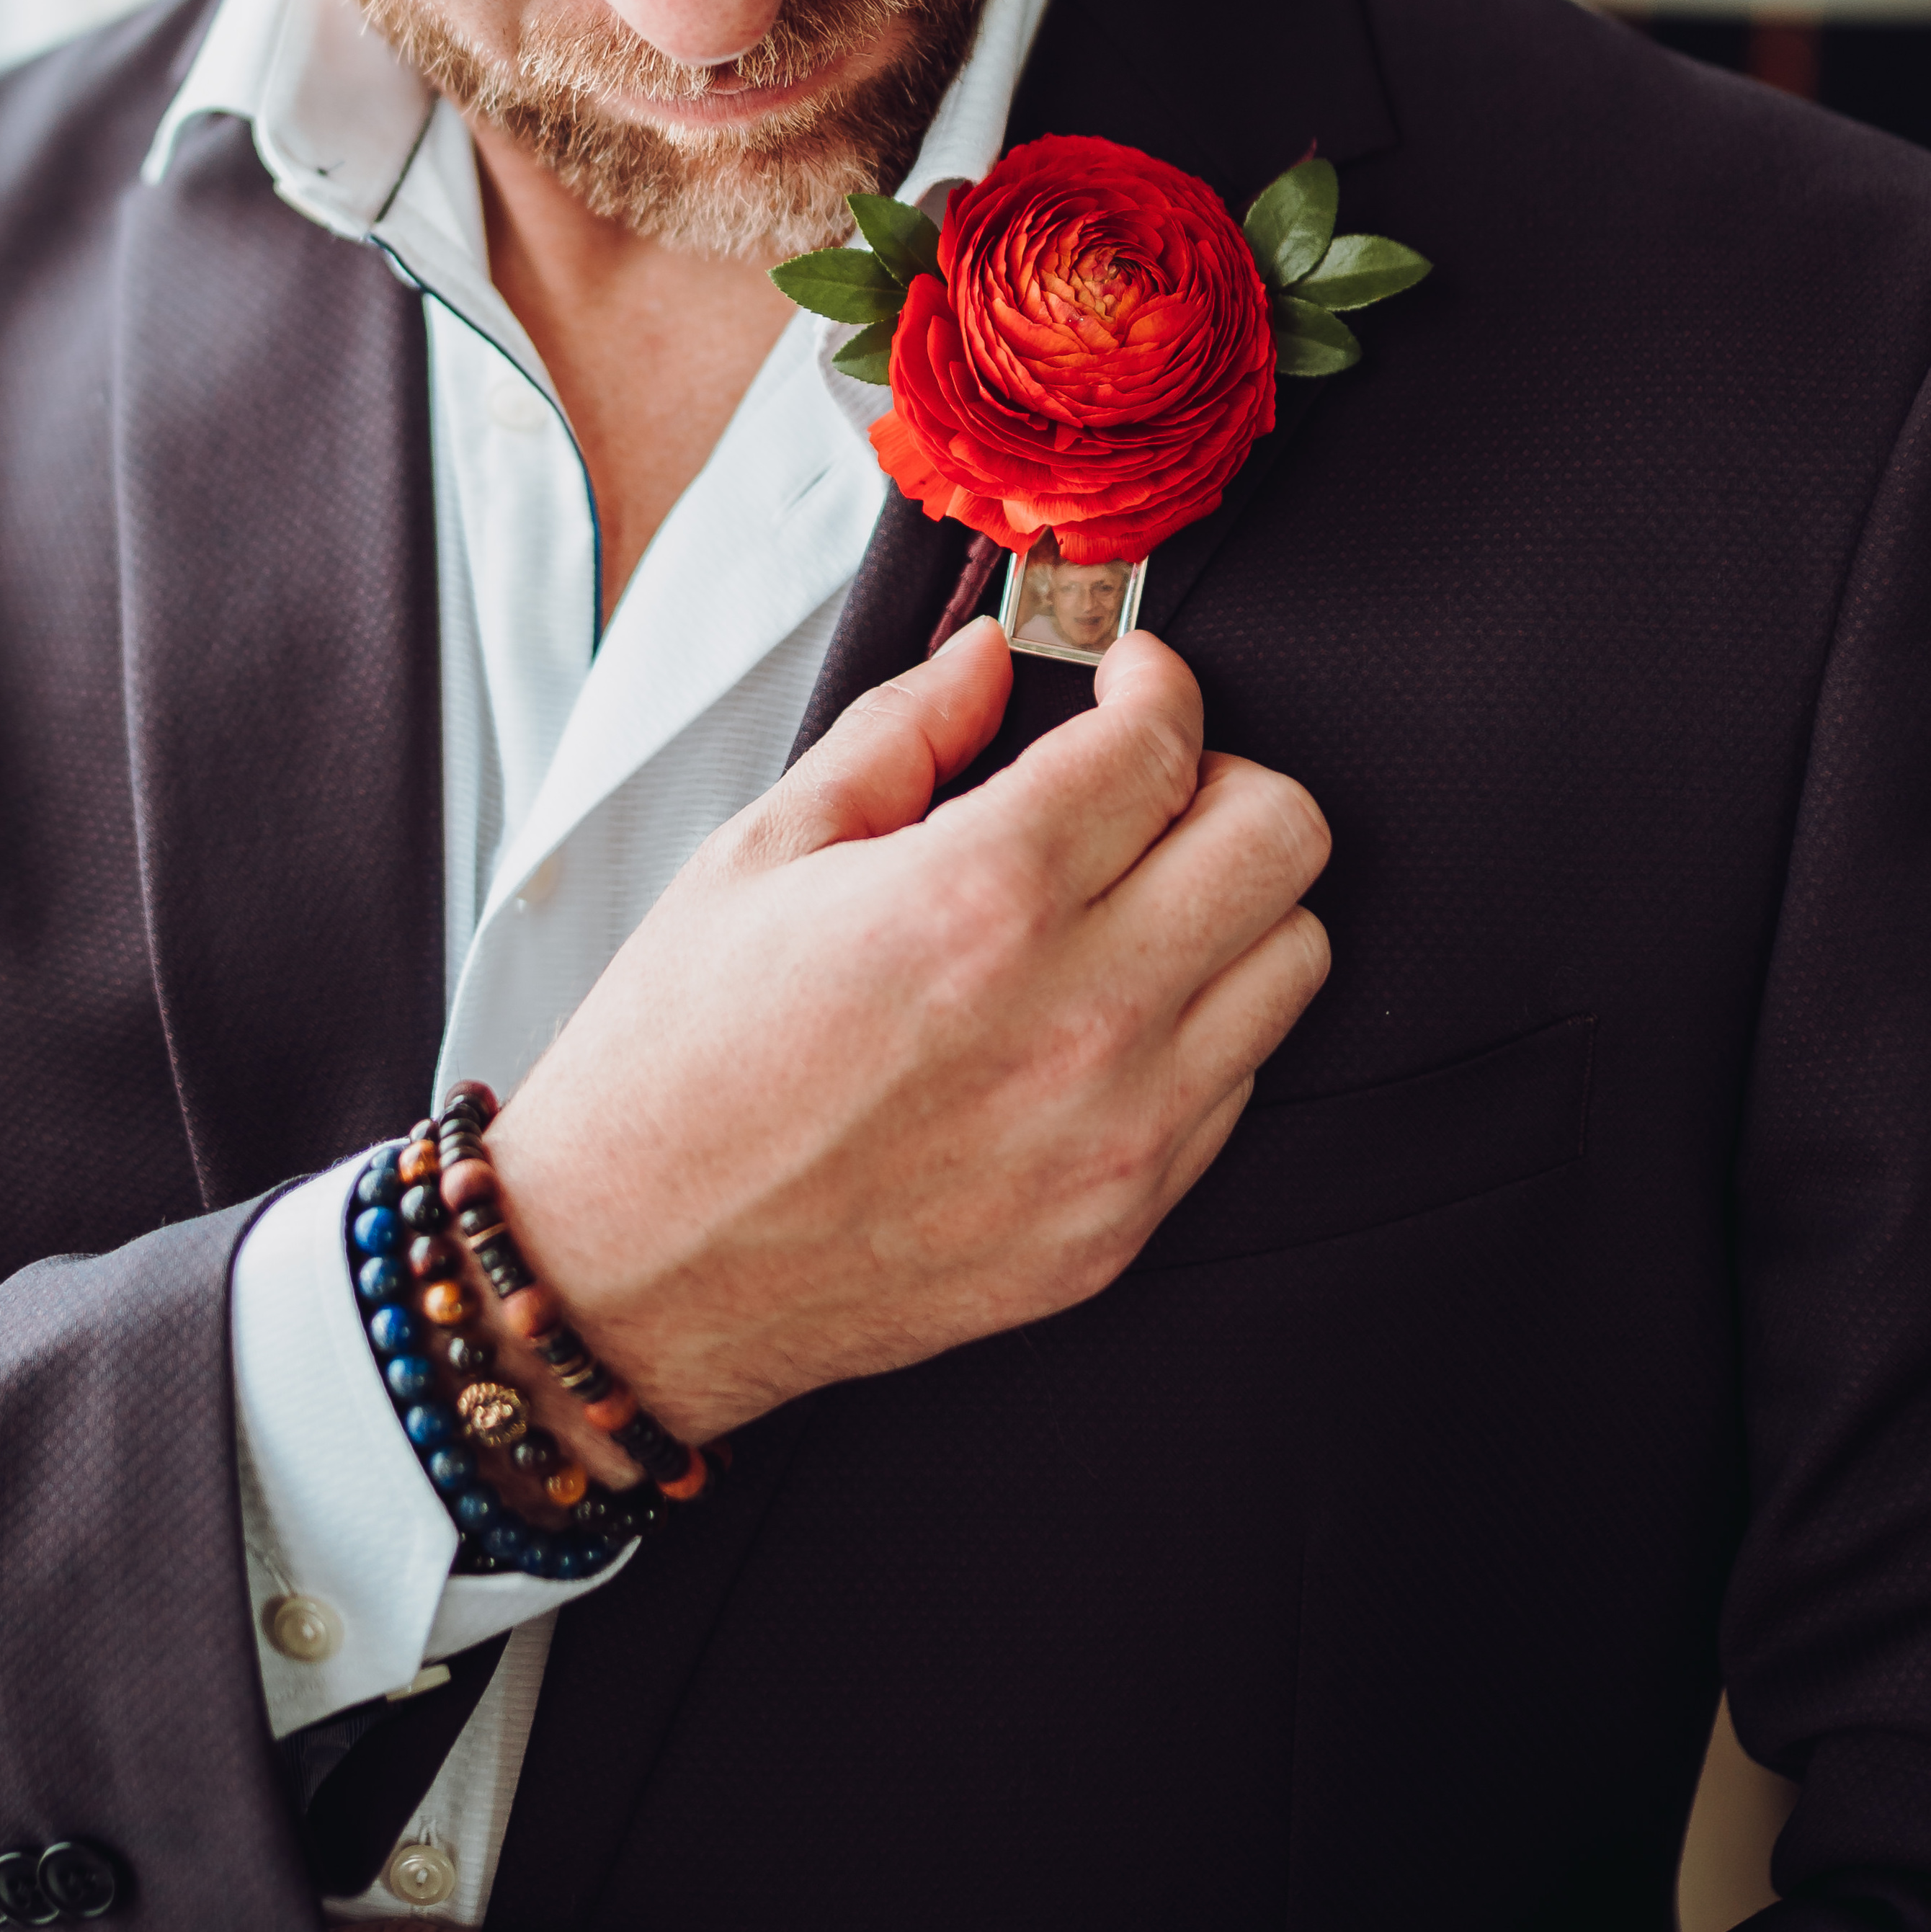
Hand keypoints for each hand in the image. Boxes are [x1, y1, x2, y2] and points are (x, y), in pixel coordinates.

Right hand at [492, 617, 1328, 1440]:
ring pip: (1294, 960)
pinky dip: (1196, 1027)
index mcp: (980, 899)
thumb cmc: (676, 1071)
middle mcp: (1078, 1018)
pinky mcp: (1121, 1226)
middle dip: (1217, 780)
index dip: (1152, 683)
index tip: (1125, 680)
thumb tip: (987, 658)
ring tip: (1127, 903)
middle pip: (1282, 838)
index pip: (1161, 744)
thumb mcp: (759, 855)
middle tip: (1139, 788)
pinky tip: (1096, 1015)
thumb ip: (901, 734)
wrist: (636, 1273)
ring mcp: (1116, 1136)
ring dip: (1228, 906)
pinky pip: (1239, 1086)